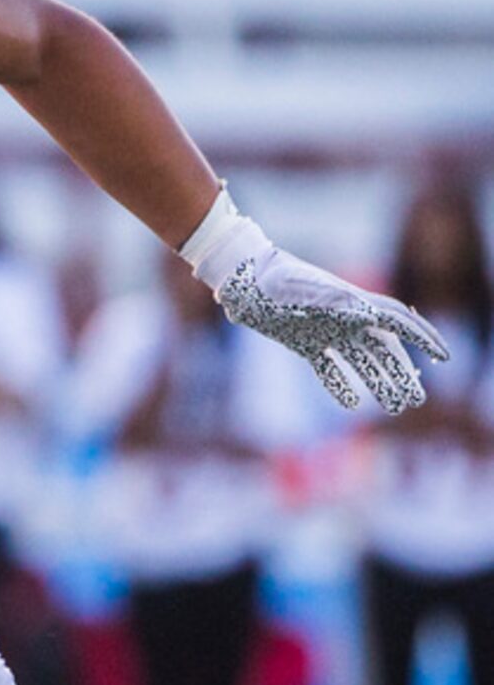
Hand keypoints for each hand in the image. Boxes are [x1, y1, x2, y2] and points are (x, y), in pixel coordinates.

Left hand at [208, 241, 448, 413]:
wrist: (241, 278)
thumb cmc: (272, 279)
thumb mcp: (303, 288)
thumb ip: (334, 300)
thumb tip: (366, 313)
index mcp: (352, 303)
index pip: (397, 321)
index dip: (422, 337)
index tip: (443, 356)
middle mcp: (345, 319)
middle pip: (383, 349)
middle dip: (402, 373)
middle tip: (417, 399)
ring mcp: (326, 331)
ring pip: (361, 361)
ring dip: (379, 383)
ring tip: (395, 406)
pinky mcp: (303, 342)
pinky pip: (327, 368)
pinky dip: (339, 385)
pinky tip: (351, 404)